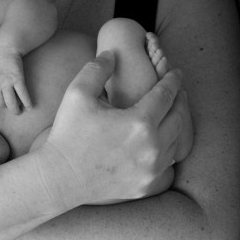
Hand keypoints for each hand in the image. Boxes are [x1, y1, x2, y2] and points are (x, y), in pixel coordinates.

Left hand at [0, 45, 31, 113]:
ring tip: (18, 111)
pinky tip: (30, 107)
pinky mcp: (18, 79)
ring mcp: (7, 82)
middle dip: (4, 106)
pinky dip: (27, 102)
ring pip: (11, 103)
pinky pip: (23, 95)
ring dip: (15, 110)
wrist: (4, 47)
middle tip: (10, 104)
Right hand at [34, 51, 192, 209]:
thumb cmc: (68, 134)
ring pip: (177, 141)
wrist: (59, 178)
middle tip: (178, 89)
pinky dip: (170, 148)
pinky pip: (169, 164)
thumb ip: (97, 68)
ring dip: (177, 124)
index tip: (176, 72)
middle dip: (180, 100)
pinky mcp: (147, 186)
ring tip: (172, 112)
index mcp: (139, 122)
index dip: (173, 81)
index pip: (167, 95)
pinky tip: (164, 140)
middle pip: (179, 118)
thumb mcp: (77, 93)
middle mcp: (152, 147)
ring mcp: (151, 170)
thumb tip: (112, 54)